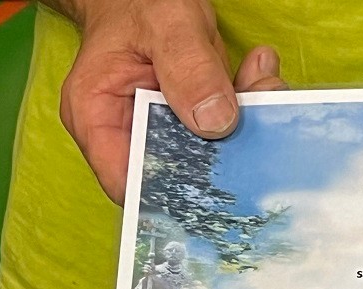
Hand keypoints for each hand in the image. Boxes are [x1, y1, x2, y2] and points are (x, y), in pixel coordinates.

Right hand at [59, 0, 286, 202]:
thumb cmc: (138, 2)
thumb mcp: (164, 24)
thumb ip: (188, 68)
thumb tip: (215, 122)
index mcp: (98, 117)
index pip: (127, 181)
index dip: (168, 195)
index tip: (216, 189)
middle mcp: (130, 129)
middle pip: (178, 170)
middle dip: (223, 154)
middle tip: (260, 122)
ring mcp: (165, 125)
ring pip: (211, 149)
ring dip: (247, 125)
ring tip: (265, 83)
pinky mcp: (195, 115)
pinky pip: (227, 124)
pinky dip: (251, 102)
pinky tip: (262, 70)